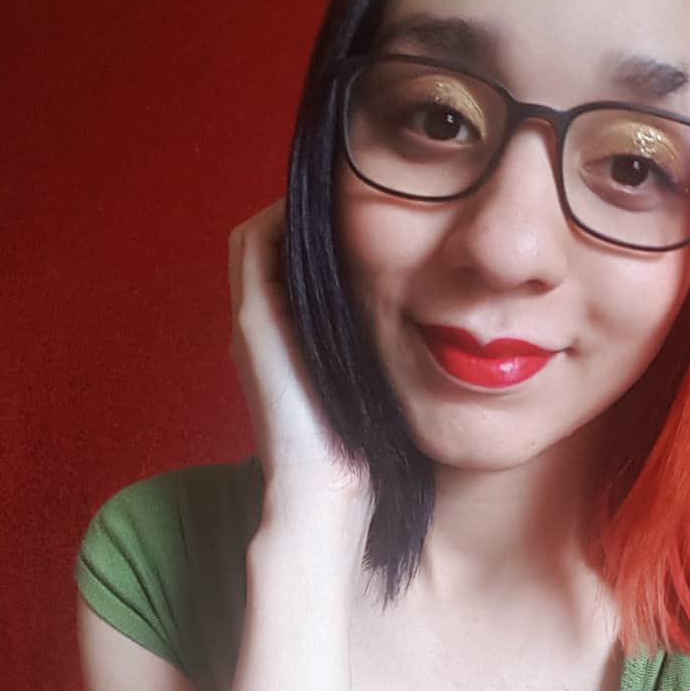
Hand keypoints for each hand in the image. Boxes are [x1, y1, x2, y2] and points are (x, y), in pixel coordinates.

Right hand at [228, 201, 371, 514]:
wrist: (327, 496)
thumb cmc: (363, 453)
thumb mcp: (376, 390)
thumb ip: (382, 355)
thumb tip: (437, 329)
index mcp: (288, 346)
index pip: (289, 268)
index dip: (322, 237)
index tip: (367, 220)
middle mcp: (262, 330)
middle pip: (270, 247)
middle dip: (311, 219)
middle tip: (354, 197)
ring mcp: (252, 325)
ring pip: (256, 240)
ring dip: (296, 214)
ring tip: (342, 194)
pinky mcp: (253, 324)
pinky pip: (253, 245)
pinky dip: (282, 218)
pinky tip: (328, 206)